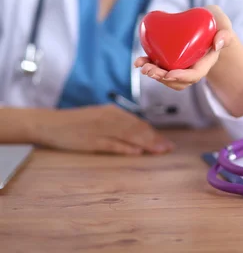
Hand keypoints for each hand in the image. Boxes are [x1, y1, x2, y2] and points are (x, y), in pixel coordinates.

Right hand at [34, 104, 174, 154]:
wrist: (51, 123)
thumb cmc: (76, 123)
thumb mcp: (99, 119)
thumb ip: (116, 126)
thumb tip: (137, 136)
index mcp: (112, 112)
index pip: (138, 124)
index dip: (153, 133)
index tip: (166, 142)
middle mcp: (109, 118)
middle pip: (136, 129)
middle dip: (154, 139)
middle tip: (169, 149)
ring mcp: (101, 129)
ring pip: (128, 136)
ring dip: (145, 143)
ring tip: (159, 151)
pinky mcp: (91, 140)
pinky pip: (112, 144)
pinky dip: (125, 147)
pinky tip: (137, 152)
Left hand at [134, 5, 234, 90]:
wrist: (207, 23)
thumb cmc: (216, 23)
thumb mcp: (223, 24)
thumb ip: (225, 32)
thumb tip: (218, 43)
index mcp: (206, 62)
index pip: (195, 75)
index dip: (182, 77)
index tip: (169, 73)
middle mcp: (193, 67)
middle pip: (178, 81)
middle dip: (162, 78)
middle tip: (149, 70)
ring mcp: (181, 65)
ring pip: (167, 77)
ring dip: (153, 74)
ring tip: (142, 65)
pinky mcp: (171, 59)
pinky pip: (160, 67)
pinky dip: (148, 65)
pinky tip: (138, 61)